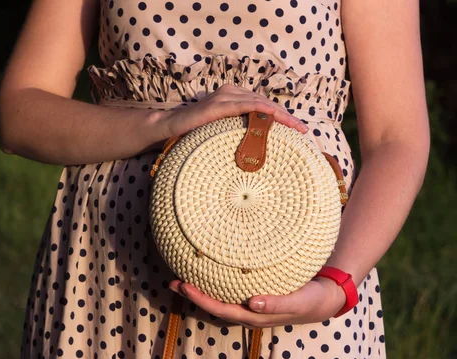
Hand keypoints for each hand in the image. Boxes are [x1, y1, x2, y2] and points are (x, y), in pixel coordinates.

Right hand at [150, 83, 308, 142]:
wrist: (169, 127)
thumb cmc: (193, 133)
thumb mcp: (221, 132)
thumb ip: (236, 133)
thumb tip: (254, 151)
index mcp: (234, 97)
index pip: (263, 106)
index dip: (283, 116)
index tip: (299, 129)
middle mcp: (231, 92)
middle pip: (266, 103)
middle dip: (287, 116)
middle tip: (305, 130)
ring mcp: (225, 96)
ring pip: (260, 103)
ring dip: (281, 114)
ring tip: (296, 127)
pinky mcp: (218, 104)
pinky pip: (246, 105)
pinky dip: (262, 110)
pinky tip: (275, 116)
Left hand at [169, 276, 347, 328]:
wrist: (325, 297)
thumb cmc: (310, 299)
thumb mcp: (297, 301)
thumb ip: (276, 304)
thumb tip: (253, 303)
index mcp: (255, 316)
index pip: (222, 309)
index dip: (201, 300)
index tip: (185, 287)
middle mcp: (248, 311)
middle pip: (214, 305)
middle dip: (193, 295)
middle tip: (173, 281)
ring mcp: (250, 304)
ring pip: (219, 298)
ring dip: (200, 290)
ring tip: (181, 277)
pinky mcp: (254, 293)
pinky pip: (228, 290)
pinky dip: (214, 283)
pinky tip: (206, 272)